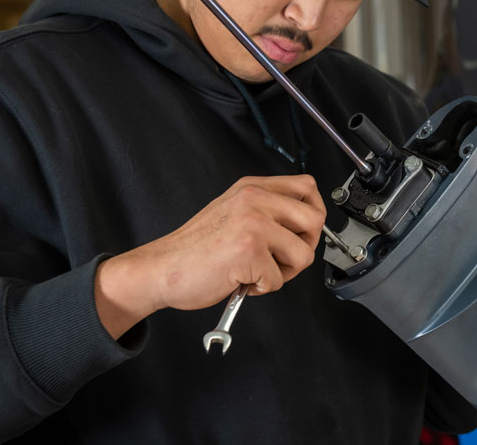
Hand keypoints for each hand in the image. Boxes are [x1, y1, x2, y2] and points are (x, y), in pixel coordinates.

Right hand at [95, 174, 325, 338]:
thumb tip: (305, 223)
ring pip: (303, 254)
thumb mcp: (233, 211)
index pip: (307, 187)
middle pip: (315, 219)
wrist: (161, 269)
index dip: (313, 213)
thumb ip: (265, 210)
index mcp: (252, 188)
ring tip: (258, 271)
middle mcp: (254, 200)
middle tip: (281, 258)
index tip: (302, 231)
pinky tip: (241, 280)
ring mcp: (254, 224)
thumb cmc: (194, 249)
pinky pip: (279, 279)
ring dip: (285, 272)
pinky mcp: (250, 251)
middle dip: (305, 246)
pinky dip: (262, 288)